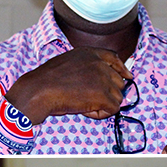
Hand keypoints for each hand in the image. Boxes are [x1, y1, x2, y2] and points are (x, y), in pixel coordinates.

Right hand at [5, 47, 132, 124]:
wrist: (38, 91)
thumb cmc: (44, 81)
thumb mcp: (65, 63)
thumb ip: (82, 66)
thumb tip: (93, 80)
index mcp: (89, 53)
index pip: (113, 57)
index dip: (121, 69)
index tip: (127, 76)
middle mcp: (99, 64)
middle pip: (118, 81)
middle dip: (106, 92)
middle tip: (86, 98)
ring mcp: (103, 79)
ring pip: (117, 97)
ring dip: (102, 104)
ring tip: (82, 104)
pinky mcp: (104, 95)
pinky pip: (113, 109)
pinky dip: (100, 114)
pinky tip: (84, 110)